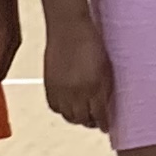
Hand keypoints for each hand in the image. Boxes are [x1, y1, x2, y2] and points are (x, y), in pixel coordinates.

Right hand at [42, 17, 116, 134]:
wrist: (69, 28)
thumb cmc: (92, 42)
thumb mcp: (106, 67)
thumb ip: (105, 88)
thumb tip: (105, 105)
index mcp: (94, 86)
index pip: (100, 115)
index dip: (104, 123)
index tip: (106, 127)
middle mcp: (76, 92)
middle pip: (83, 119)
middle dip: (90, 122)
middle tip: (95, 121)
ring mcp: (61, 89)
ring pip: (68, 116)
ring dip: (76, 118)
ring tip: (82, 114)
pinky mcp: (49, 85)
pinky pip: (55, 107)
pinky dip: (62, 110)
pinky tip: (68, 106)